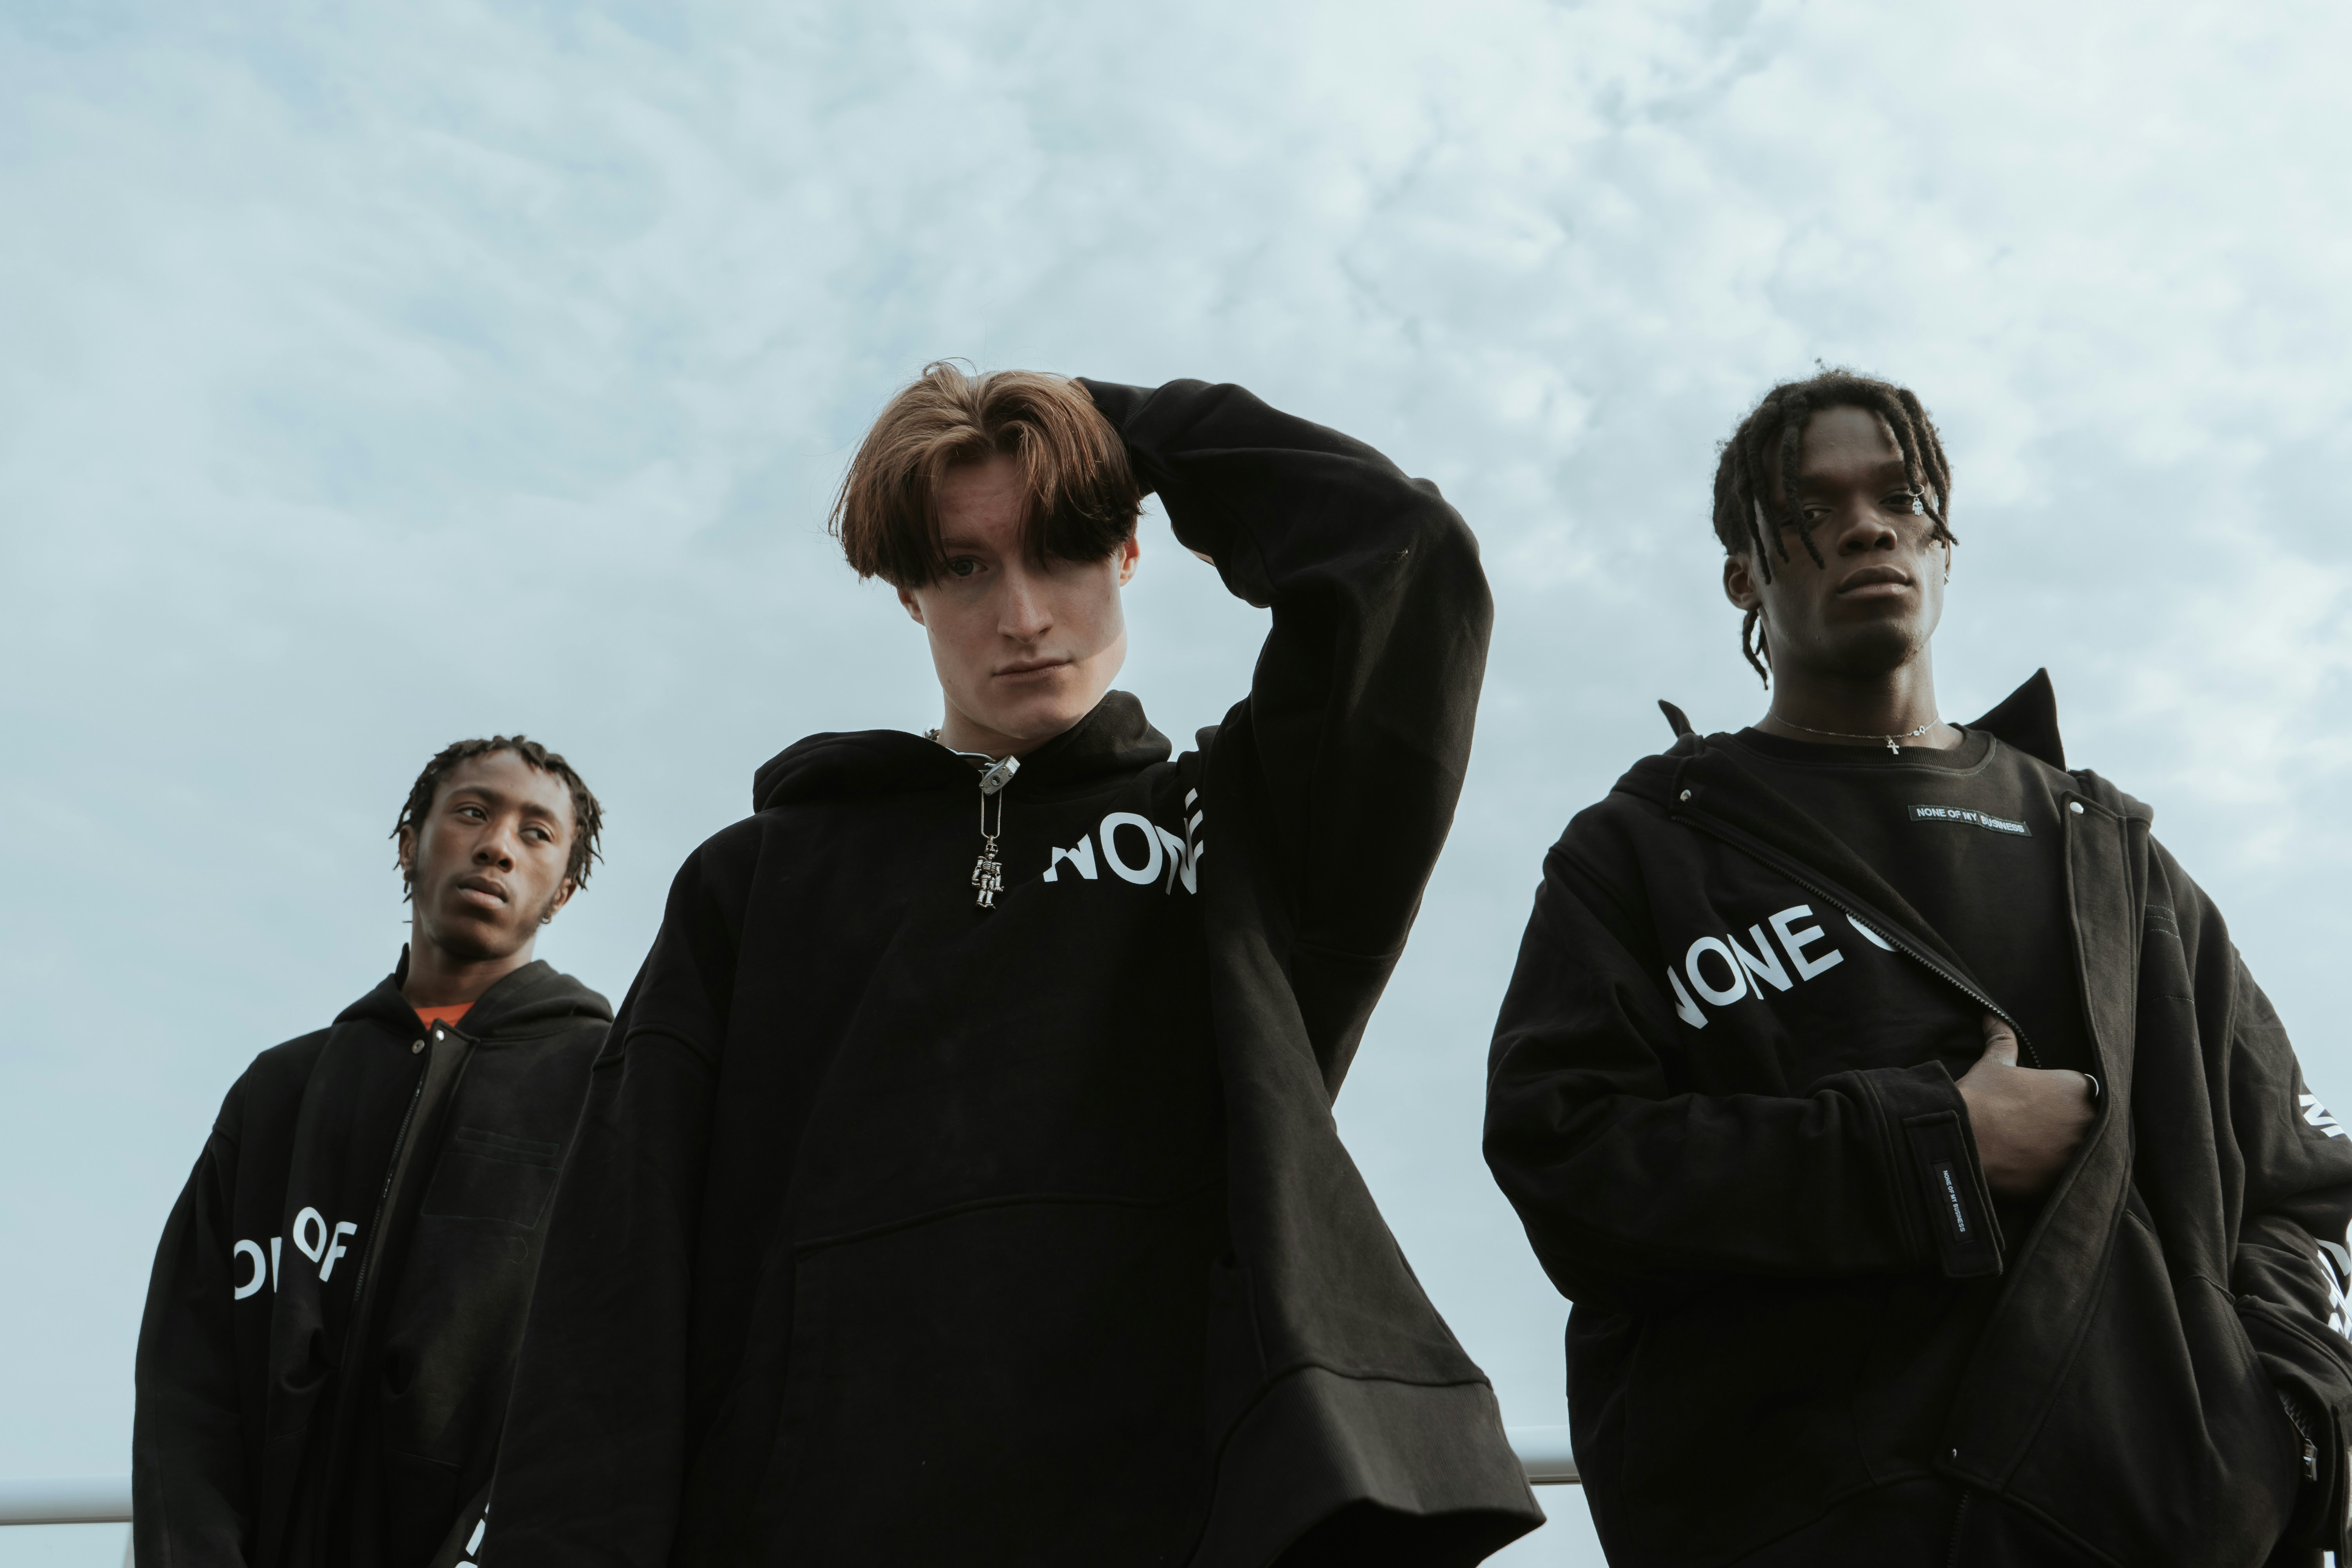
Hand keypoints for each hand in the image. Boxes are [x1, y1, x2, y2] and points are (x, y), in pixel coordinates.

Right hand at [1954, 1014, 2096, 1198]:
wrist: (1964, 1140)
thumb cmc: (1981, 1098)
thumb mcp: (1993, 1065)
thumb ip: (2002, 1040)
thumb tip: (1991, 1016)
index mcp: (2077, 1087)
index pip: (2084, 1093)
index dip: (2063, 1101)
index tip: (2043, 1107)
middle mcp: (2088, 1119)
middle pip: (2087, 1123)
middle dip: (2069, 1126)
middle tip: (2037, 1130)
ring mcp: (2081, 1153)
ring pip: (2081, 1152)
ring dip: (2065, 1151)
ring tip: (2035, 1151)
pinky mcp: (2067, 1180)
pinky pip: (2069, 1177)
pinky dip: (2055, 1173)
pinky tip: (2033, 1168)